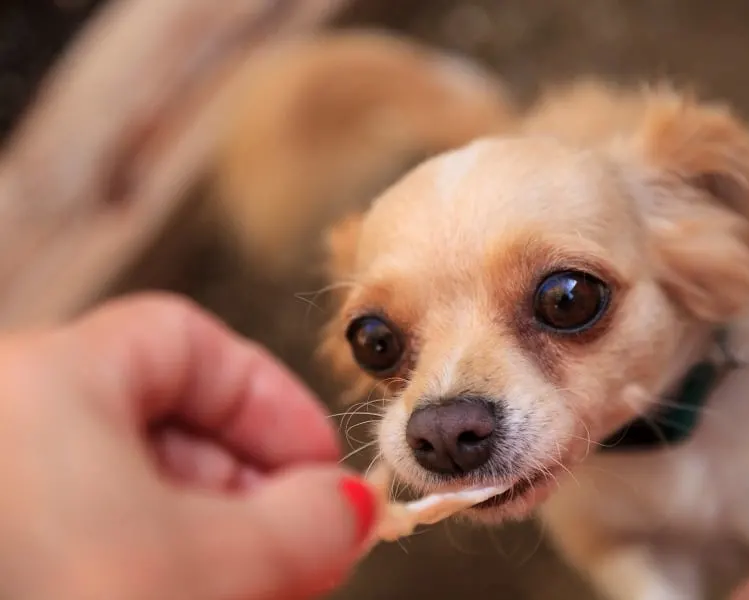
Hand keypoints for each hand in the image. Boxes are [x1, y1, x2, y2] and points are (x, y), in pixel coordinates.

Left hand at [0, 293, 373, 599]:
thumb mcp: (212, 567)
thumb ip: (307, 522)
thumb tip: (347, 504)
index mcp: (43, 382)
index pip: (189, 342)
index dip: (270, 400)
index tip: (318, 464)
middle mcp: (6, 422)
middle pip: (164, 422)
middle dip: (251, 488)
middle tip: (303, 545)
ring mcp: (6, 489)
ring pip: (131, 489)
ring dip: (212, 536)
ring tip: (262, 585)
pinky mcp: (12, 544)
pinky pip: (93, 532)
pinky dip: (157, 562)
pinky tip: (198, 591)